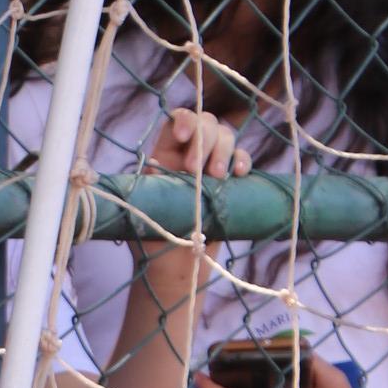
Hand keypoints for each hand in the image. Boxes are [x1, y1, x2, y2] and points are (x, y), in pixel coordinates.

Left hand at [136, 107, 247, 294]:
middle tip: (197, 169)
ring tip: (216, 177)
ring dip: (224, 150)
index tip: (183, 136)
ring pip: (226, 136)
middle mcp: (189, 155)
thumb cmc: (153, 240)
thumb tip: (150, 171)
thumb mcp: (144, 209)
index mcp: (164, 155)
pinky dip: (243, 161)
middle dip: (205, 138)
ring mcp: (211, 166)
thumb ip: (151, 187)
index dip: (184, 120)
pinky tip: (239, 174)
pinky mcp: (230, 182)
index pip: (177, 121)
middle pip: (206, 122)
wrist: (174, 267)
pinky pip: (242, 160)